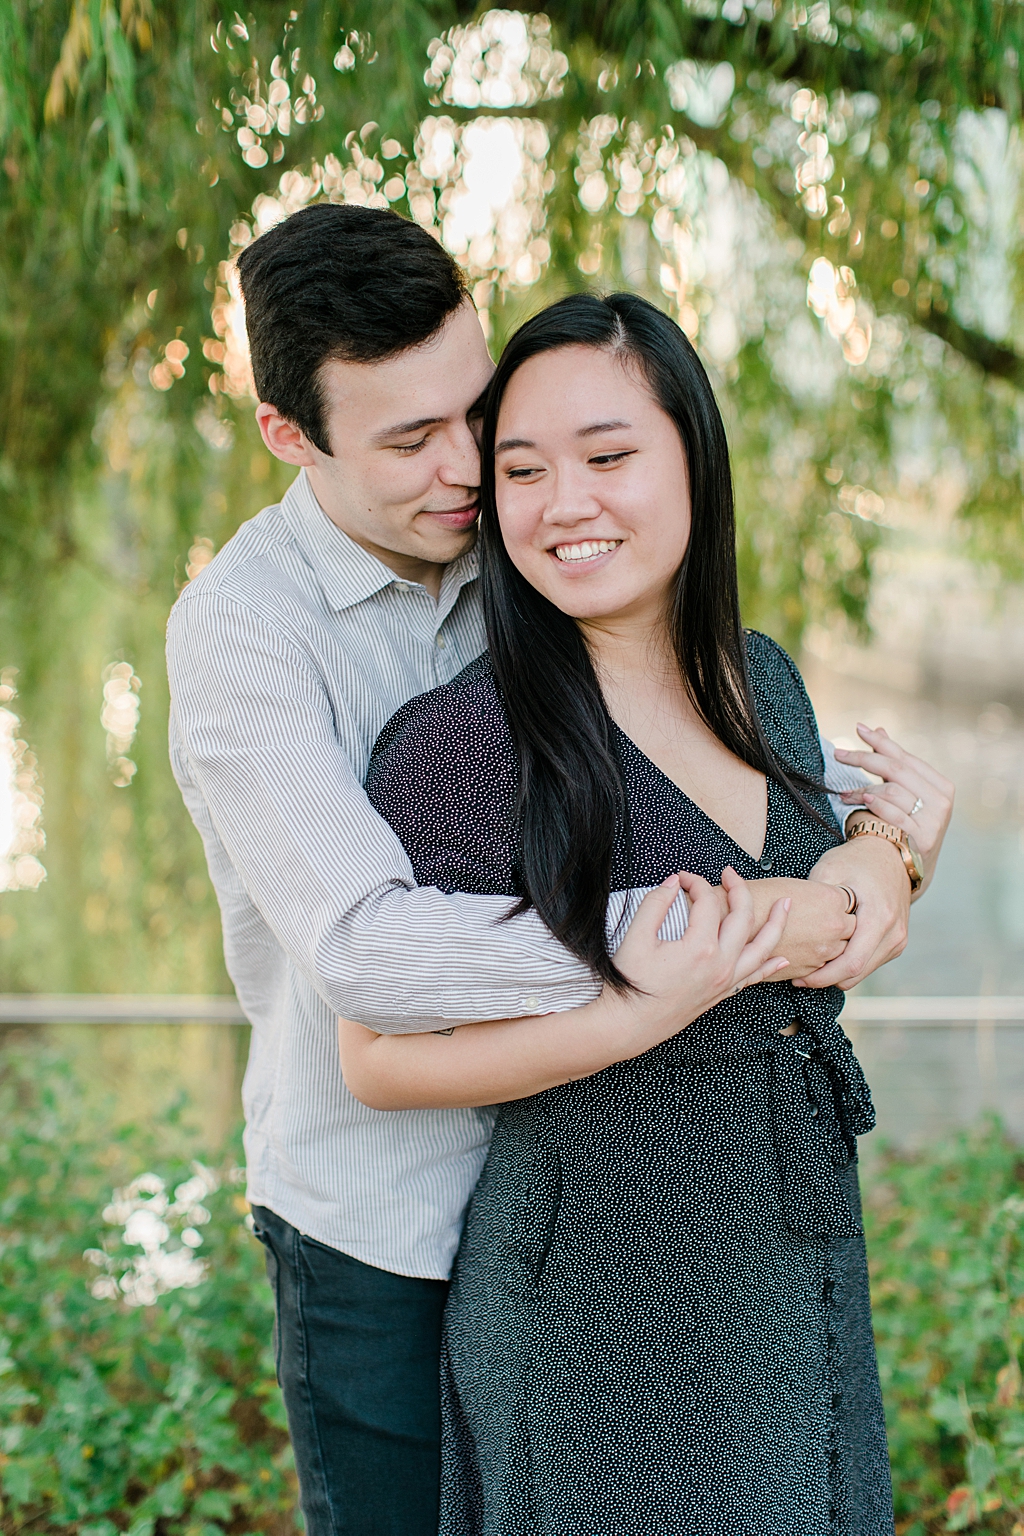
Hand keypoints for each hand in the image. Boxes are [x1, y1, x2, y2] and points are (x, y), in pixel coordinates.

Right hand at [608, 867, 790, 1053]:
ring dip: (776, 924)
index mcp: (700, 948)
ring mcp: (724, 980)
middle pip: (742, 918)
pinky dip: (770, 965)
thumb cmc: (632, 983)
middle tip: (730, 873)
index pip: (707, 902)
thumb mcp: (636, 937)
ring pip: (761, 948)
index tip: (682, 878)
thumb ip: (656, 903)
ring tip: (785, 906)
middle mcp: (720, 964)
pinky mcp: (721, 993)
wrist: (631, 1023)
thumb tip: (673, 882)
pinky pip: (754, 977)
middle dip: (739, 889)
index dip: (696, 883)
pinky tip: (782, 959)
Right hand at [749, 878, 855, 979]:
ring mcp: (823, 951)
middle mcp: (834, 926)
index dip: (840, 905)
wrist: (731, 922)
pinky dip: (816, 960)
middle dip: (841, 927)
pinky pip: (823, 966)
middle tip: (823, 921)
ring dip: (831, 945)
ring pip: (841, 951)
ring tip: (812, 936)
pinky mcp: (810, 969)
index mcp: (832, 899)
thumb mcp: (794, 886)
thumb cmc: (758, 897)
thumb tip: (826, 903)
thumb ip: (819, 896)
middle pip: (853, 929)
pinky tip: (802, 949)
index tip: (830, 905)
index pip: (851, 903)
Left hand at [797, 833, 910, 989]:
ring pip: (863, 972)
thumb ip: (815, 900)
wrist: (890, 854)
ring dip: (836, 975)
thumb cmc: (856, 859)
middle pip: (856, 974)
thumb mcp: (830, 870)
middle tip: (798, 978)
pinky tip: (827, 956)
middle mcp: (893, 933)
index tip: (798, 977)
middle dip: (825, 980)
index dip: (822, 976)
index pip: (851, 963)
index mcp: (878, 917)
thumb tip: (789, 923)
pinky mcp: (896, 943)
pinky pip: (869, 963)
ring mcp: (898, 939)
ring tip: (809, 967)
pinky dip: (848, 965)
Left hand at [835, 724, 952, 894]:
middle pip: (896, 770)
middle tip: (838, 754)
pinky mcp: (921, 840)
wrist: (914, 869)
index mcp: (940, 786)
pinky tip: (859, 800)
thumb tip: (878, 729)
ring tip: (843, 793)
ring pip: (892, 791)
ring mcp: (933, 821)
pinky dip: (875, 804)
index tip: (858, 729)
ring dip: (861, 788)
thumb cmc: (907, 825)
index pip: (905, 757)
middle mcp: (941, 801)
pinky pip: (893, 815)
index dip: (880, 742)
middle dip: (863, 758)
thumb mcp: (906, 795)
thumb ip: (894, 764)